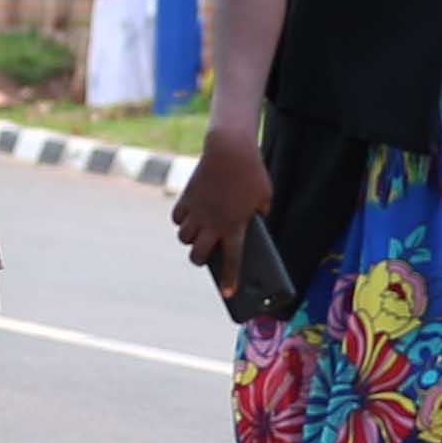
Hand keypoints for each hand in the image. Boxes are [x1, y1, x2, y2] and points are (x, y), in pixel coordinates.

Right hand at [169, 127, 264, 275]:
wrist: (229, 149)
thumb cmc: (251, 173)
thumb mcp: (265, 196)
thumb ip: (260, 213)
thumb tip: (254, 221)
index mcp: (235, 226)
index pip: (232, 261)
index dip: (230, 279)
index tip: (228, 293)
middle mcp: (212, 223)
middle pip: (198, 255)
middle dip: (201, 260)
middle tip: (205, 256)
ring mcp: (197, 211)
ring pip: (183, 238)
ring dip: (189, 240)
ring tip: (197, 235)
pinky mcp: (186, 198)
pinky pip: (177, 218)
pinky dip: (181, 221)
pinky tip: (188, 218)